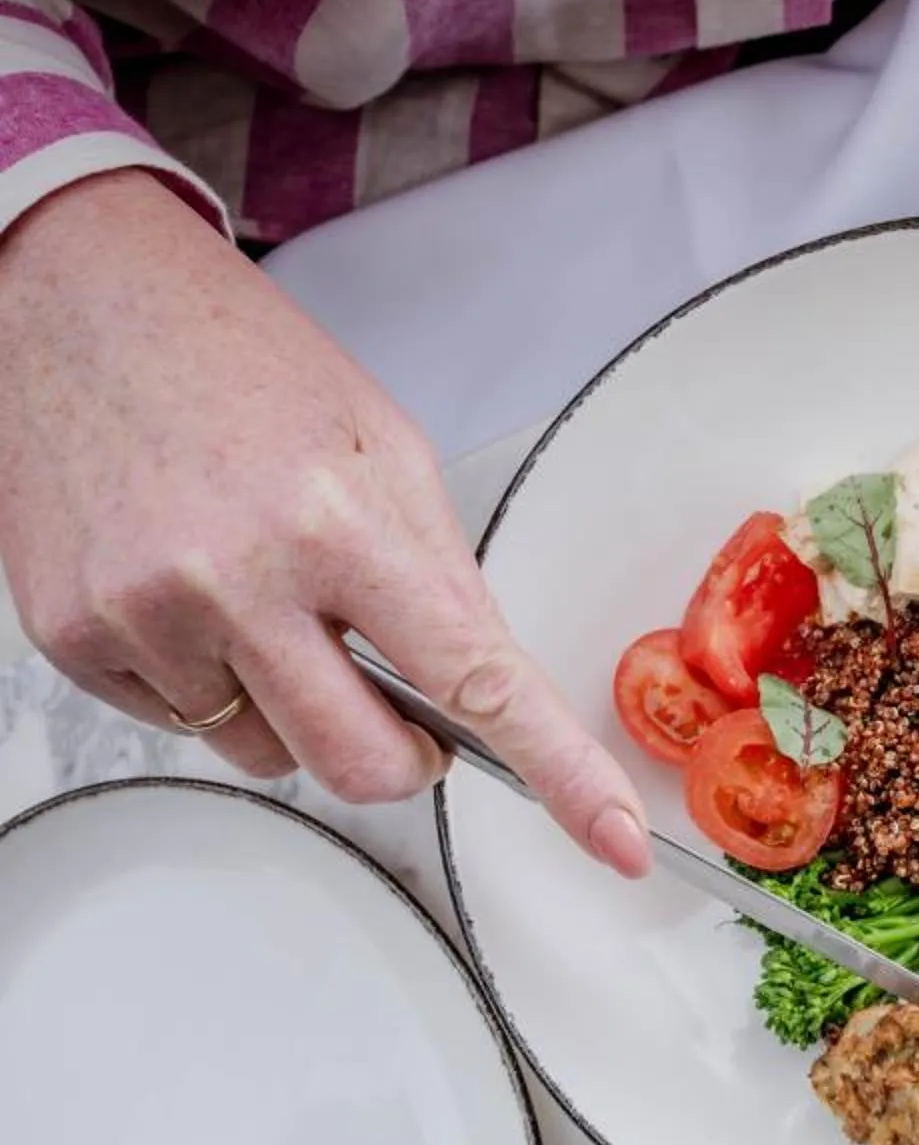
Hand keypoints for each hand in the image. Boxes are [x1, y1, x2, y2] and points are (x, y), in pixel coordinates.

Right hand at [0, 171, 651, 873]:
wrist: (82, 305)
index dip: (559, 773)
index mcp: (343, 525)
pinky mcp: (76, 638)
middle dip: (409, 761)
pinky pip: (185, 725)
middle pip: (363, 766)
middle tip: (407, 704)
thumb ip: (441, 579)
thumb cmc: (241, 366)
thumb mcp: (384, 452)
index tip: (615, 839)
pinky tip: (196, 594)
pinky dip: (212, 684)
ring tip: (268, 600)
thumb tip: (484, 694)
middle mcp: (239, 580)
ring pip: (271, 755)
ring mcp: (148, 616)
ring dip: (296, 712)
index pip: (477, 682)